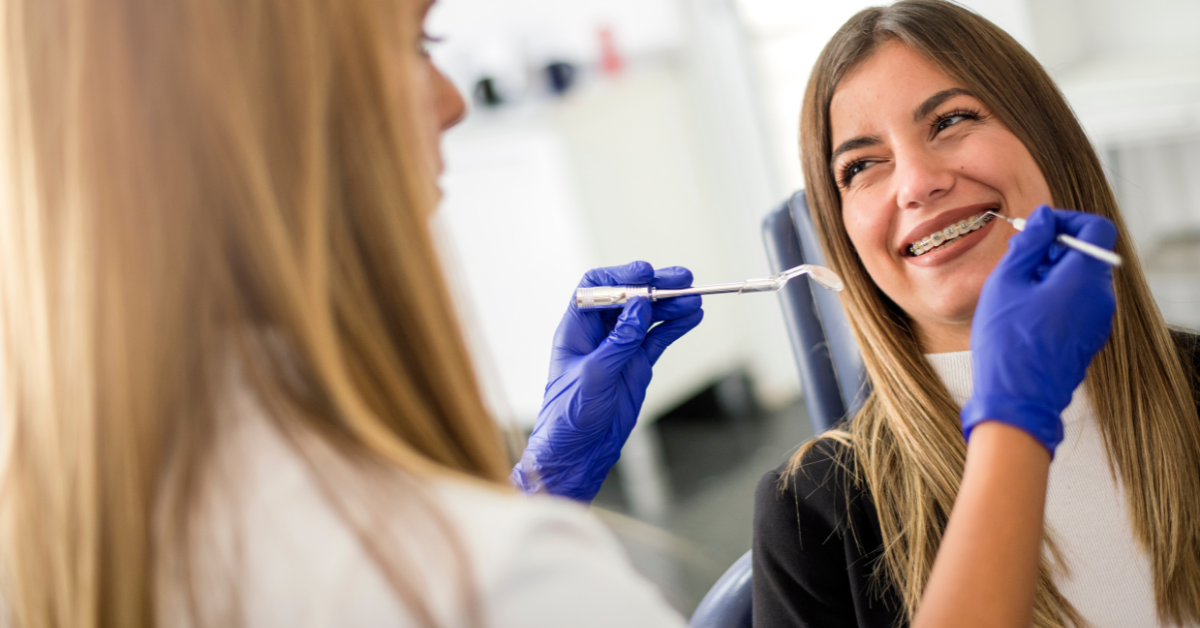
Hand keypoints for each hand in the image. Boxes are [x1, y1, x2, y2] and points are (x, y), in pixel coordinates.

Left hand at [512, 261, 703, 501]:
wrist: (579, 451)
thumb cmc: (570, 414)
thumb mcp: (594, 375)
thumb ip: (619, 341)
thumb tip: (639, 305)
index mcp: (577, 328)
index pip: (597, 287)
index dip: (621, 276)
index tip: (646, 274)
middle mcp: (599, 332)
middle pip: (630, 296)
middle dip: (655, 286)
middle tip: (683, 279)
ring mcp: (621, 347)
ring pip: (649, 316)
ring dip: (671, 305)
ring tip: (694, 299)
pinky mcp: (637, 363)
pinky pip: (659, 337)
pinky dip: (676, 326)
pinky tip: (692, 317)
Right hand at [961, 206, 1116, 454]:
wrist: (1017, 399)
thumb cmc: (1008, 341)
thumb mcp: (1007, 282)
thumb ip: (1028, 244)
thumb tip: (1044, 218)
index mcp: (1086, 278)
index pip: (1096, 228)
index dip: (1066, 220)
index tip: (1037, 228)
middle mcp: (1101, 298)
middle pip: (1086, 254)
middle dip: (1053, 249)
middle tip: (1016, 261)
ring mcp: (1099, 321)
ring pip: (1080, 280)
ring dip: (1051, 274)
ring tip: (1016, 291)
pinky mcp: (1089, 338)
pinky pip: (1078, 303)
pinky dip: (1055, 297)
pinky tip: (1024, 313)